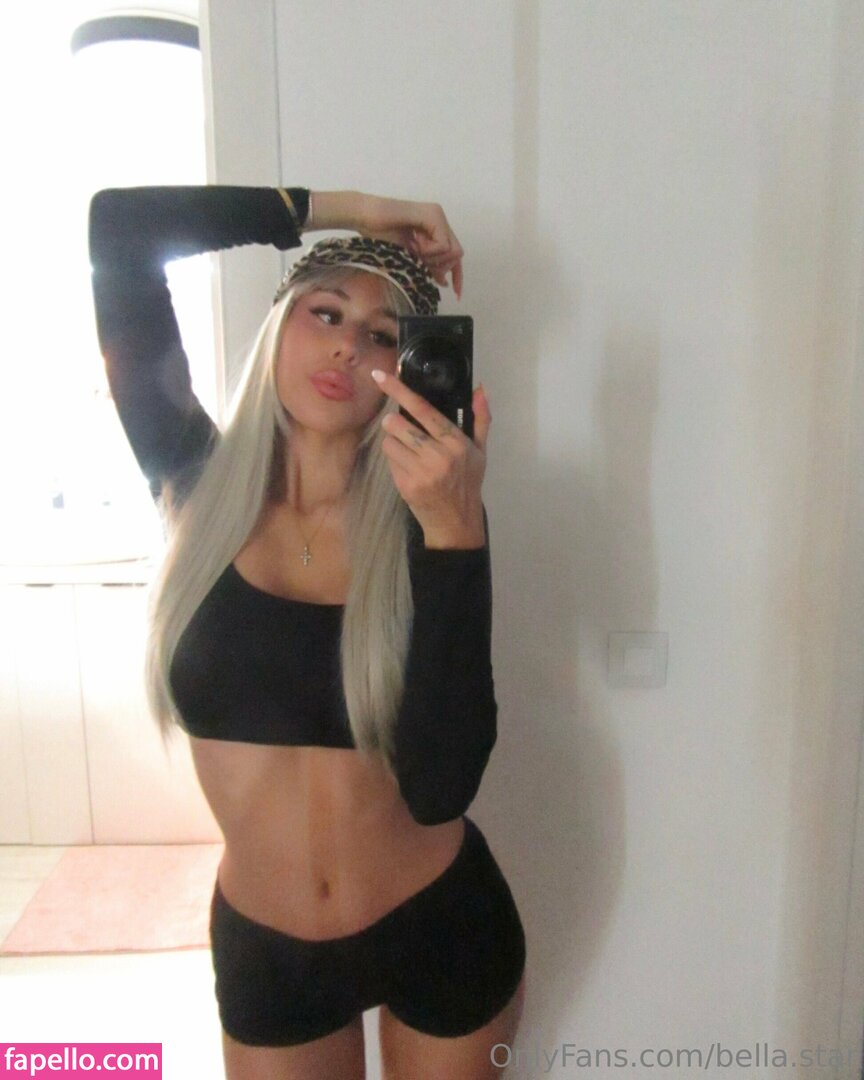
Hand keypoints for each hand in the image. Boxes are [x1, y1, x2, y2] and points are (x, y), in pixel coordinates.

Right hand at [309, 191, 463, 297]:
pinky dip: (429, 251)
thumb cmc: (380, 235)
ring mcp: (438, 215)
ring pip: (453, 251)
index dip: (457, 275)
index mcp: (435, 228)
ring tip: (414, 250)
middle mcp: (440, 219)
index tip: (457, 294)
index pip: (455, 254)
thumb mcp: (410, 257)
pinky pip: (443, 245)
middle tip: (420, 261)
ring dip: (433, 258)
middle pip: (457, 254)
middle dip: (440, 266)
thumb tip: (444, 282)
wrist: (364, 217)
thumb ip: (427, 266)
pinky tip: (414, 243)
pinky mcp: (434, 215)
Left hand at [370, 369, 489, 547]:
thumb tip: (481, 388)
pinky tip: (409, 469)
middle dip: (394, 423)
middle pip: (398, 424)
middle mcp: (438, 456)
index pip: (423, 409)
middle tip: (401, 428)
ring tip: (409, 453)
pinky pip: (389, 461)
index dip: (399, 390)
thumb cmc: (467, 482)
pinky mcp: (406, 485)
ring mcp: (421, 472)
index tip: (380, 376)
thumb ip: (480, 418)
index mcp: (456, 442)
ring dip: (394, 444)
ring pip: (389, 442)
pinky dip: (395, 461)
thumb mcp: (480, 451)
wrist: (456, 521)